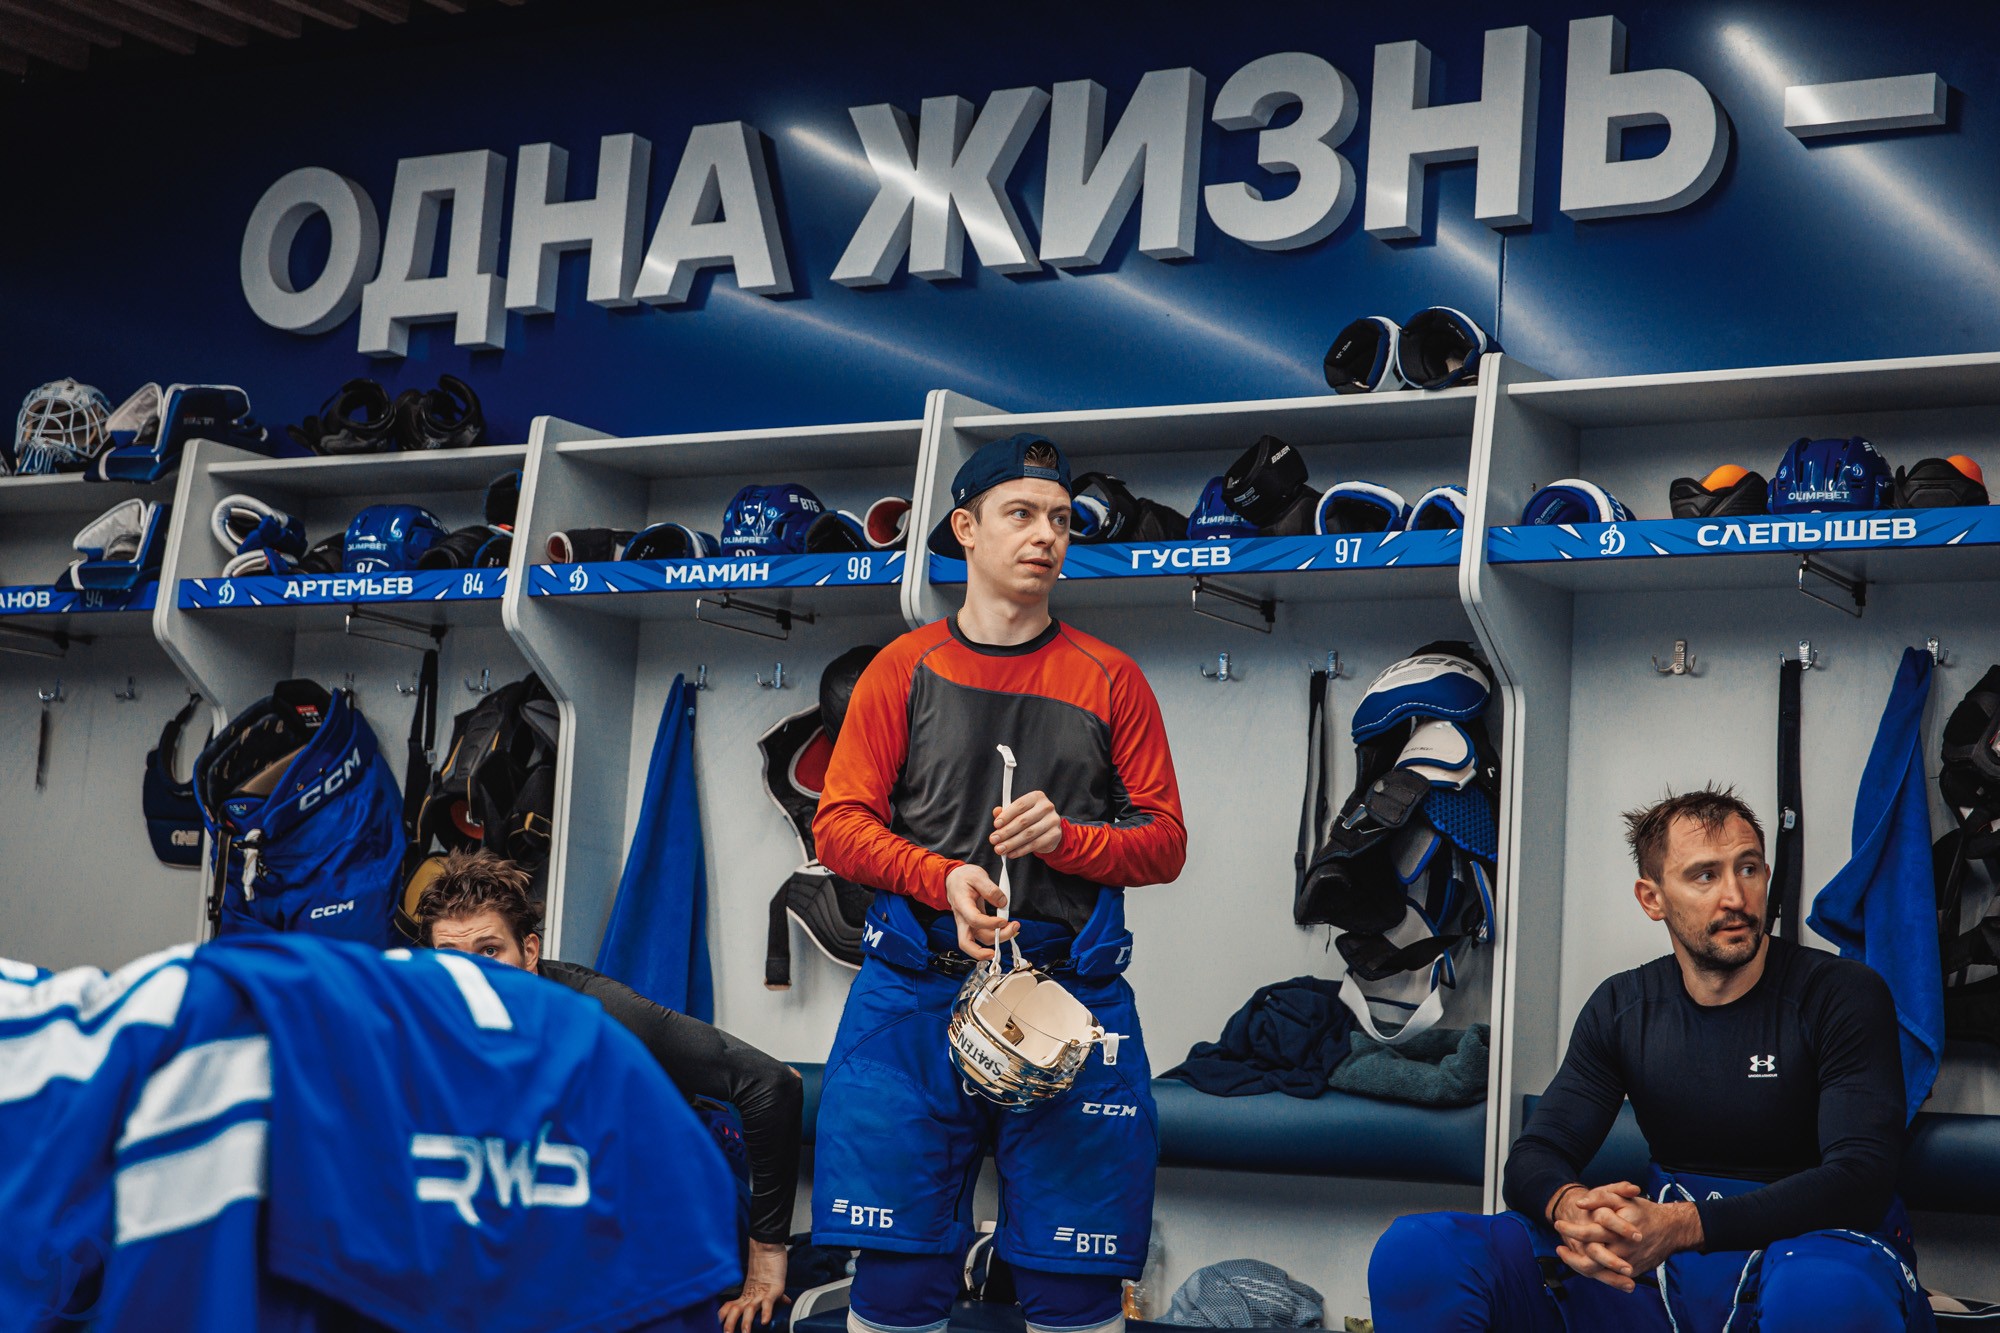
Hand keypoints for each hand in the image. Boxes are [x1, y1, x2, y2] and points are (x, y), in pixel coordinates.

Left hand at [719, 1239, 790, 1332]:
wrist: (768, 1246)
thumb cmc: (769, 1264)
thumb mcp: (770, 1283)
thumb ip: (774, 1296)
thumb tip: (785, 1302)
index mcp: (748, 1294)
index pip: (731, 1307)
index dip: (724, 1316)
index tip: (718, 1324)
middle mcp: (752, 1295)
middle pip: (736, 1311)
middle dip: (730, 1323)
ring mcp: (761, 1293)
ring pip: (749, 1309)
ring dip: (746, 1322)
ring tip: (745, 1332)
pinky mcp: (773, 1289)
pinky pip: (768, 1303)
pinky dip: (766, 1312)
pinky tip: (764, 1321)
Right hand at [945, 863, 1018, 959]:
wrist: (953, 879)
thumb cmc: (963, 878)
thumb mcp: (977, 876)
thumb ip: (990, 889)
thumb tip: (1002, 903)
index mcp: (962, 905)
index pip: (974, 920)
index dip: (990, 924)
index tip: (1004, 920)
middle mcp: (962, 919)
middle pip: (968, 943)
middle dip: (989, 945)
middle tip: (1009, 933)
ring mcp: (967, 924)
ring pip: (977, 942)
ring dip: (996, 940)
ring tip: (1013, 928)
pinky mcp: (974, 925)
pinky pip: (983, 937)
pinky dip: (995, 937)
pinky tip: (1006, 929)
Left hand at [991, 790, 1062, 858]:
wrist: (1050, 830)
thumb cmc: (1031, 818)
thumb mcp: (1019, 813)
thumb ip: (1007, 812)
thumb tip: (996, 812)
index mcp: (1036, 797)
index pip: (1019, 805)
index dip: (1006, 815)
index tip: (996, 825)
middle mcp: (1046, 807)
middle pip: (1023, 821)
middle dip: (1006, 832)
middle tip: (994, 840)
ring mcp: (1053, 820)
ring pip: (1028, 834)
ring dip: (1011, 843)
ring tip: (1000, 849)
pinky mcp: (1055, 834)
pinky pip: (1035, 844)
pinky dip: (1021, 850)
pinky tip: (1011, 853)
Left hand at [1551, 1184, 1701, 1292]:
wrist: (1671, 1230)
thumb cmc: (1643, 1212)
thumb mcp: (1622, 1198)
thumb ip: (1600, 1197)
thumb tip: (1579, 1203)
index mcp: (1618, 1229)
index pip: (1589, 1233)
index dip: (1571, 1230)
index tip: (1558, 1224)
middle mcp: (1623, 1248)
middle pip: (1591, 1256)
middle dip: (1571, 1253)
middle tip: (1559, 1246)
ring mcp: (1628, 1262)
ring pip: (1598, 1271)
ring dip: (1578, 1264)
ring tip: (1565, 1254)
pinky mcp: (1632, 1272)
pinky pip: (1609, 1277)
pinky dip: (1594, 1272)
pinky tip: (1581, 1263)